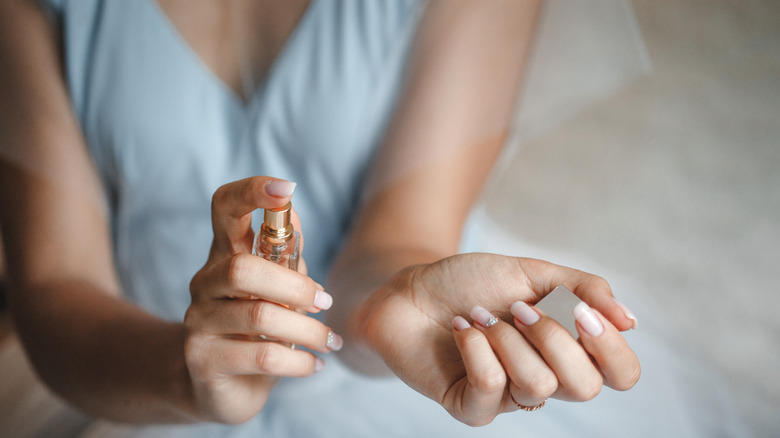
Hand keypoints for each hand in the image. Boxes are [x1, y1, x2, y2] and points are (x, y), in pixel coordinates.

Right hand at [183, 176, 342, 423]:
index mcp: (224, 255)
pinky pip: (262, 357)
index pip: (224, 208)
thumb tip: (293, 211)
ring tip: (330, 342)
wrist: (220, 386)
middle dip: (295, 286)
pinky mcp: (204, 362)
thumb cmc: (255, 328)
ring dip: (307, 330)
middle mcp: (205, 283)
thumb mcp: (275, 288)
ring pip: (259, 316)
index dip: (251, 192)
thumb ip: (285, 256)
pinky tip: (314, 365)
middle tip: (325, 302)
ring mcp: (198, 322)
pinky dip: (299, 361)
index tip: (285, 187)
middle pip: (243, 269)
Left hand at [361, 254, 639, 425]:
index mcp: (569, 350)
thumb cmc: (474, 283)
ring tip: (479, 315)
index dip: (611, 348)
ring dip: (506, 337)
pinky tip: (461, 328)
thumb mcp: (534, 273)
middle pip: (584, 386)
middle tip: (518, 308)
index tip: (581, 312)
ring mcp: (507, 398)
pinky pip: (490, 387)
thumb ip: (583, 289)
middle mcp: (545, 379)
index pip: (621, 374)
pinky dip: (475, 347)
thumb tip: (630, 321)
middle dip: (553, 337)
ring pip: (537, 385)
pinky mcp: (469, 406)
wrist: (413, 288)